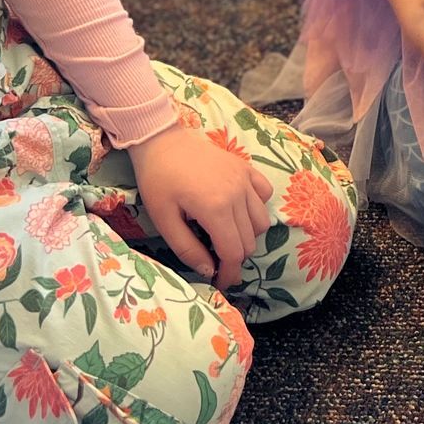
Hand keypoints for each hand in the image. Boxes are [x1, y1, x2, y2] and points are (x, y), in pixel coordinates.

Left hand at [127, 123, 273, 288]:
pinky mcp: (246, 168)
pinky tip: (238, 210)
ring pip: (261, 221)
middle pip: (249, 241)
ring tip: (226, 235)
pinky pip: (265, 194)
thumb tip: (208, 271)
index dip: (229, 274)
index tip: (220, 283)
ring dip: (247, 236)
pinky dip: (257, 208)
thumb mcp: (164, 220)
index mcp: (215, 209)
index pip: (233, 253)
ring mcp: (245, 179)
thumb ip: (187, 249)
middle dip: (235, 258)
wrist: (161, 140)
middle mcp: (237, 194)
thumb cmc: (158, 181)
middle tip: (217, 260)